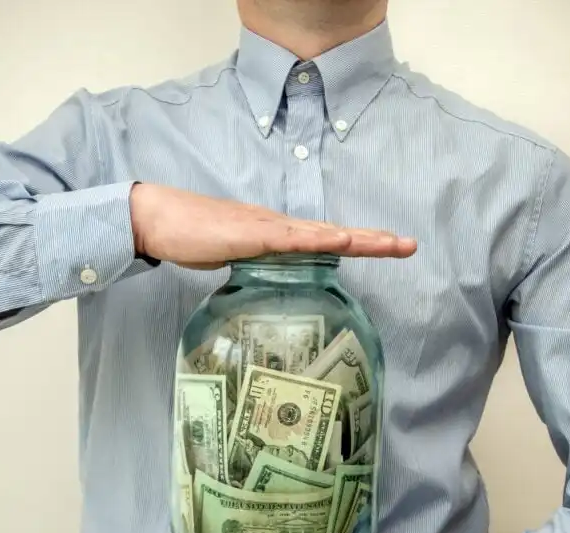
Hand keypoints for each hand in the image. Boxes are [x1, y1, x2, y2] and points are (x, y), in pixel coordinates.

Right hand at [129, 184, 417, 268]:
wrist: (159, 219)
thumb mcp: (234, 256)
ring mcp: (267, 227)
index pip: (327, 239)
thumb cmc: (193, 236)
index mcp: (278, 234)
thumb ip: (257, 262)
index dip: (360, 243)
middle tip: (410, 245)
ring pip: (322, 233)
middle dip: (375, 240)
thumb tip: (273, 276)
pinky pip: (290, 238)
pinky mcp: (251, 233)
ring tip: (390, 242)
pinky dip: (318, 239)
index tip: (391, 248)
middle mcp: (280, 226)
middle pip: (336, 233)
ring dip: (358, 238)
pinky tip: (342, 239)